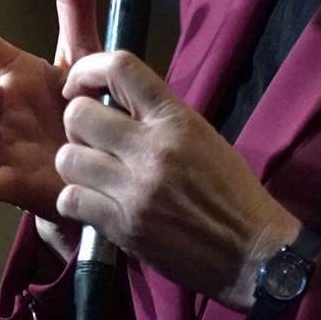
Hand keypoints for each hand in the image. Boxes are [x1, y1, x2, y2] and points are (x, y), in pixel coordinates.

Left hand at [57, 50, 298, 312]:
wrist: (252, 252)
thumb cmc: (233, 193)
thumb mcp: (203, 138)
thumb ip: (159, 120)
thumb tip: (115, 107)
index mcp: (177, 120)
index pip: (121, 67)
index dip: (87, 69)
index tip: (80, 87)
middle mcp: (152, 148)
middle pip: (79, 114)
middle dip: (77, 125)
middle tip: (92, 141)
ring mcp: (135, 189)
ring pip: (68, 159)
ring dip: (76, 165)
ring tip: (95, 175)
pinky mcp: (123, 226)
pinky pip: (71, 200)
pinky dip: (77, 201)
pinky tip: (96, 205)